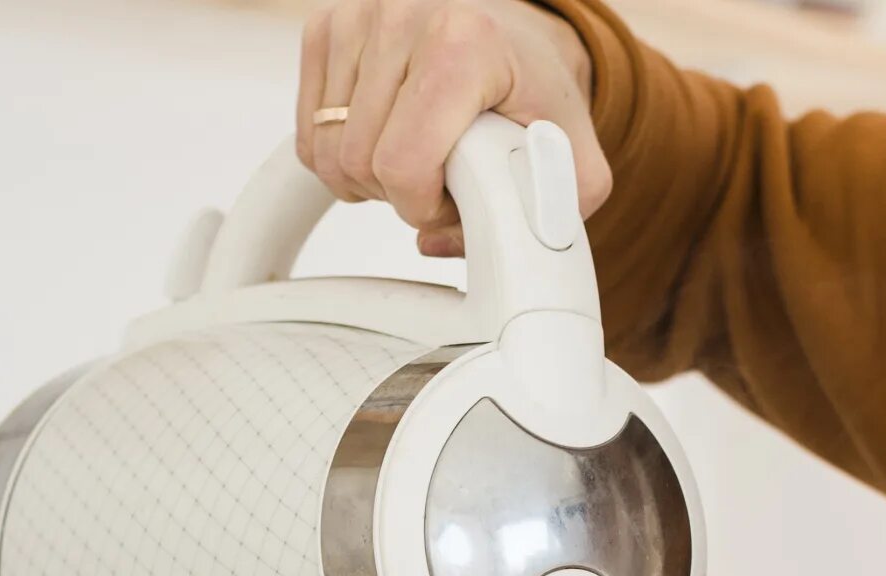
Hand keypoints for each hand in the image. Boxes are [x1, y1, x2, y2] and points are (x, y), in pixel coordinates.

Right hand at [297, 0, 608, 256]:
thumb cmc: (535, 89)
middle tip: (439, 180)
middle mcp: (405, 16)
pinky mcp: (328, 25)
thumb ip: (543, 219)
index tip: (452, 199)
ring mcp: (360, 15)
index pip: (404, 163)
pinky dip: (340, 152)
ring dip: (368, 178)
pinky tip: (383, 139)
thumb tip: (436, 243)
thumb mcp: (576, 162)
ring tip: (415, 159)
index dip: (424, 206)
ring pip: (326, 152)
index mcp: (467, 42)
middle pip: (359, 162)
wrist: (515, 34)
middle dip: (398, 194)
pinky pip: (309, 130)